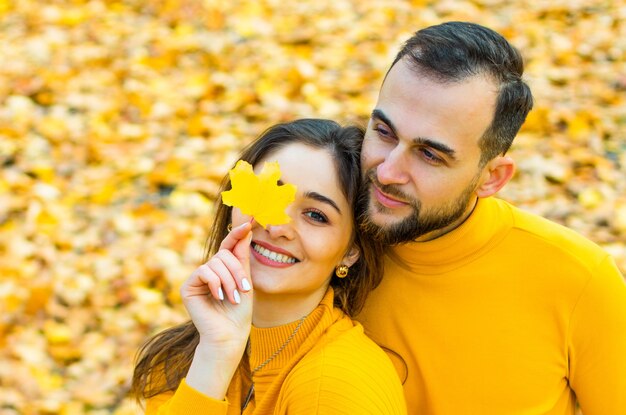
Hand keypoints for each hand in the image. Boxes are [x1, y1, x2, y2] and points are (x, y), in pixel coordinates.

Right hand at [181, 222, 253, 397]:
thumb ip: (242, 256)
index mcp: (224, 268)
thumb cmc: (239, 311)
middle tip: (244, 290)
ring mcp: (198, 278)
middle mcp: (210, 270)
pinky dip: (215, 284)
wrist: (230, 334)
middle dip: (237, 272)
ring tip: (233, 298)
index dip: (238, 233)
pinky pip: (204, 272)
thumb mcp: (245, 280)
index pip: (230, 245)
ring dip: (229, 281)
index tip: (249, 221)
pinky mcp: (188, 286)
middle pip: (224, 254)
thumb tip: (245, 228)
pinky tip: (218, 297)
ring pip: (216, 263)